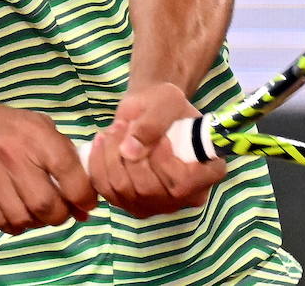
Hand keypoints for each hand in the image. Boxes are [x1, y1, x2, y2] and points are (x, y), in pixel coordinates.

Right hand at [0, 99, 97, 234]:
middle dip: (60, 215)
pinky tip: (16, 212)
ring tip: (37, 211)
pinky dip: (15, 225)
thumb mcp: (39, 128)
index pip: (69, 172)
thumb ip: (65, 159)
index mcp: (36, 135)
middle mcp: (13, 155)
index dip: (83, 195)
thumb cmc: (8, 128)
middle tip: (60, 211)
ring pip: (23, 218)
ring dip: (37, 222)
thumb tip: (86, 203)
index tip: (86, 203)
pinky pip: (0, 222)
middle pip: (46, 205)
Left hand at [88, 83, 226, 218]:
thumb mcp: (167, 100)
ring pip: (123, 189)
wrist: (148, 110)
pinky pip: (105, 189)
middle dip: (130, 153)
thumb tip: (129, 151)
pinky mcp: (129, 203)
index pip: (182, 184)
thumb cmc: (165, 104)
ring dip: (111, 155)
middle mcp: (183, 197)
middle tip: (125, 125)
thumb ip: (154, 123)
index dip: (163, 162)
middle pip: (148, 189)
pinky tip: (103, 141)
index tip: (159, 137)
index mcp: (206, 173)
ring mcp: (155, 204)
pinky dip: (98, 162)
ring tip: (115, 129)